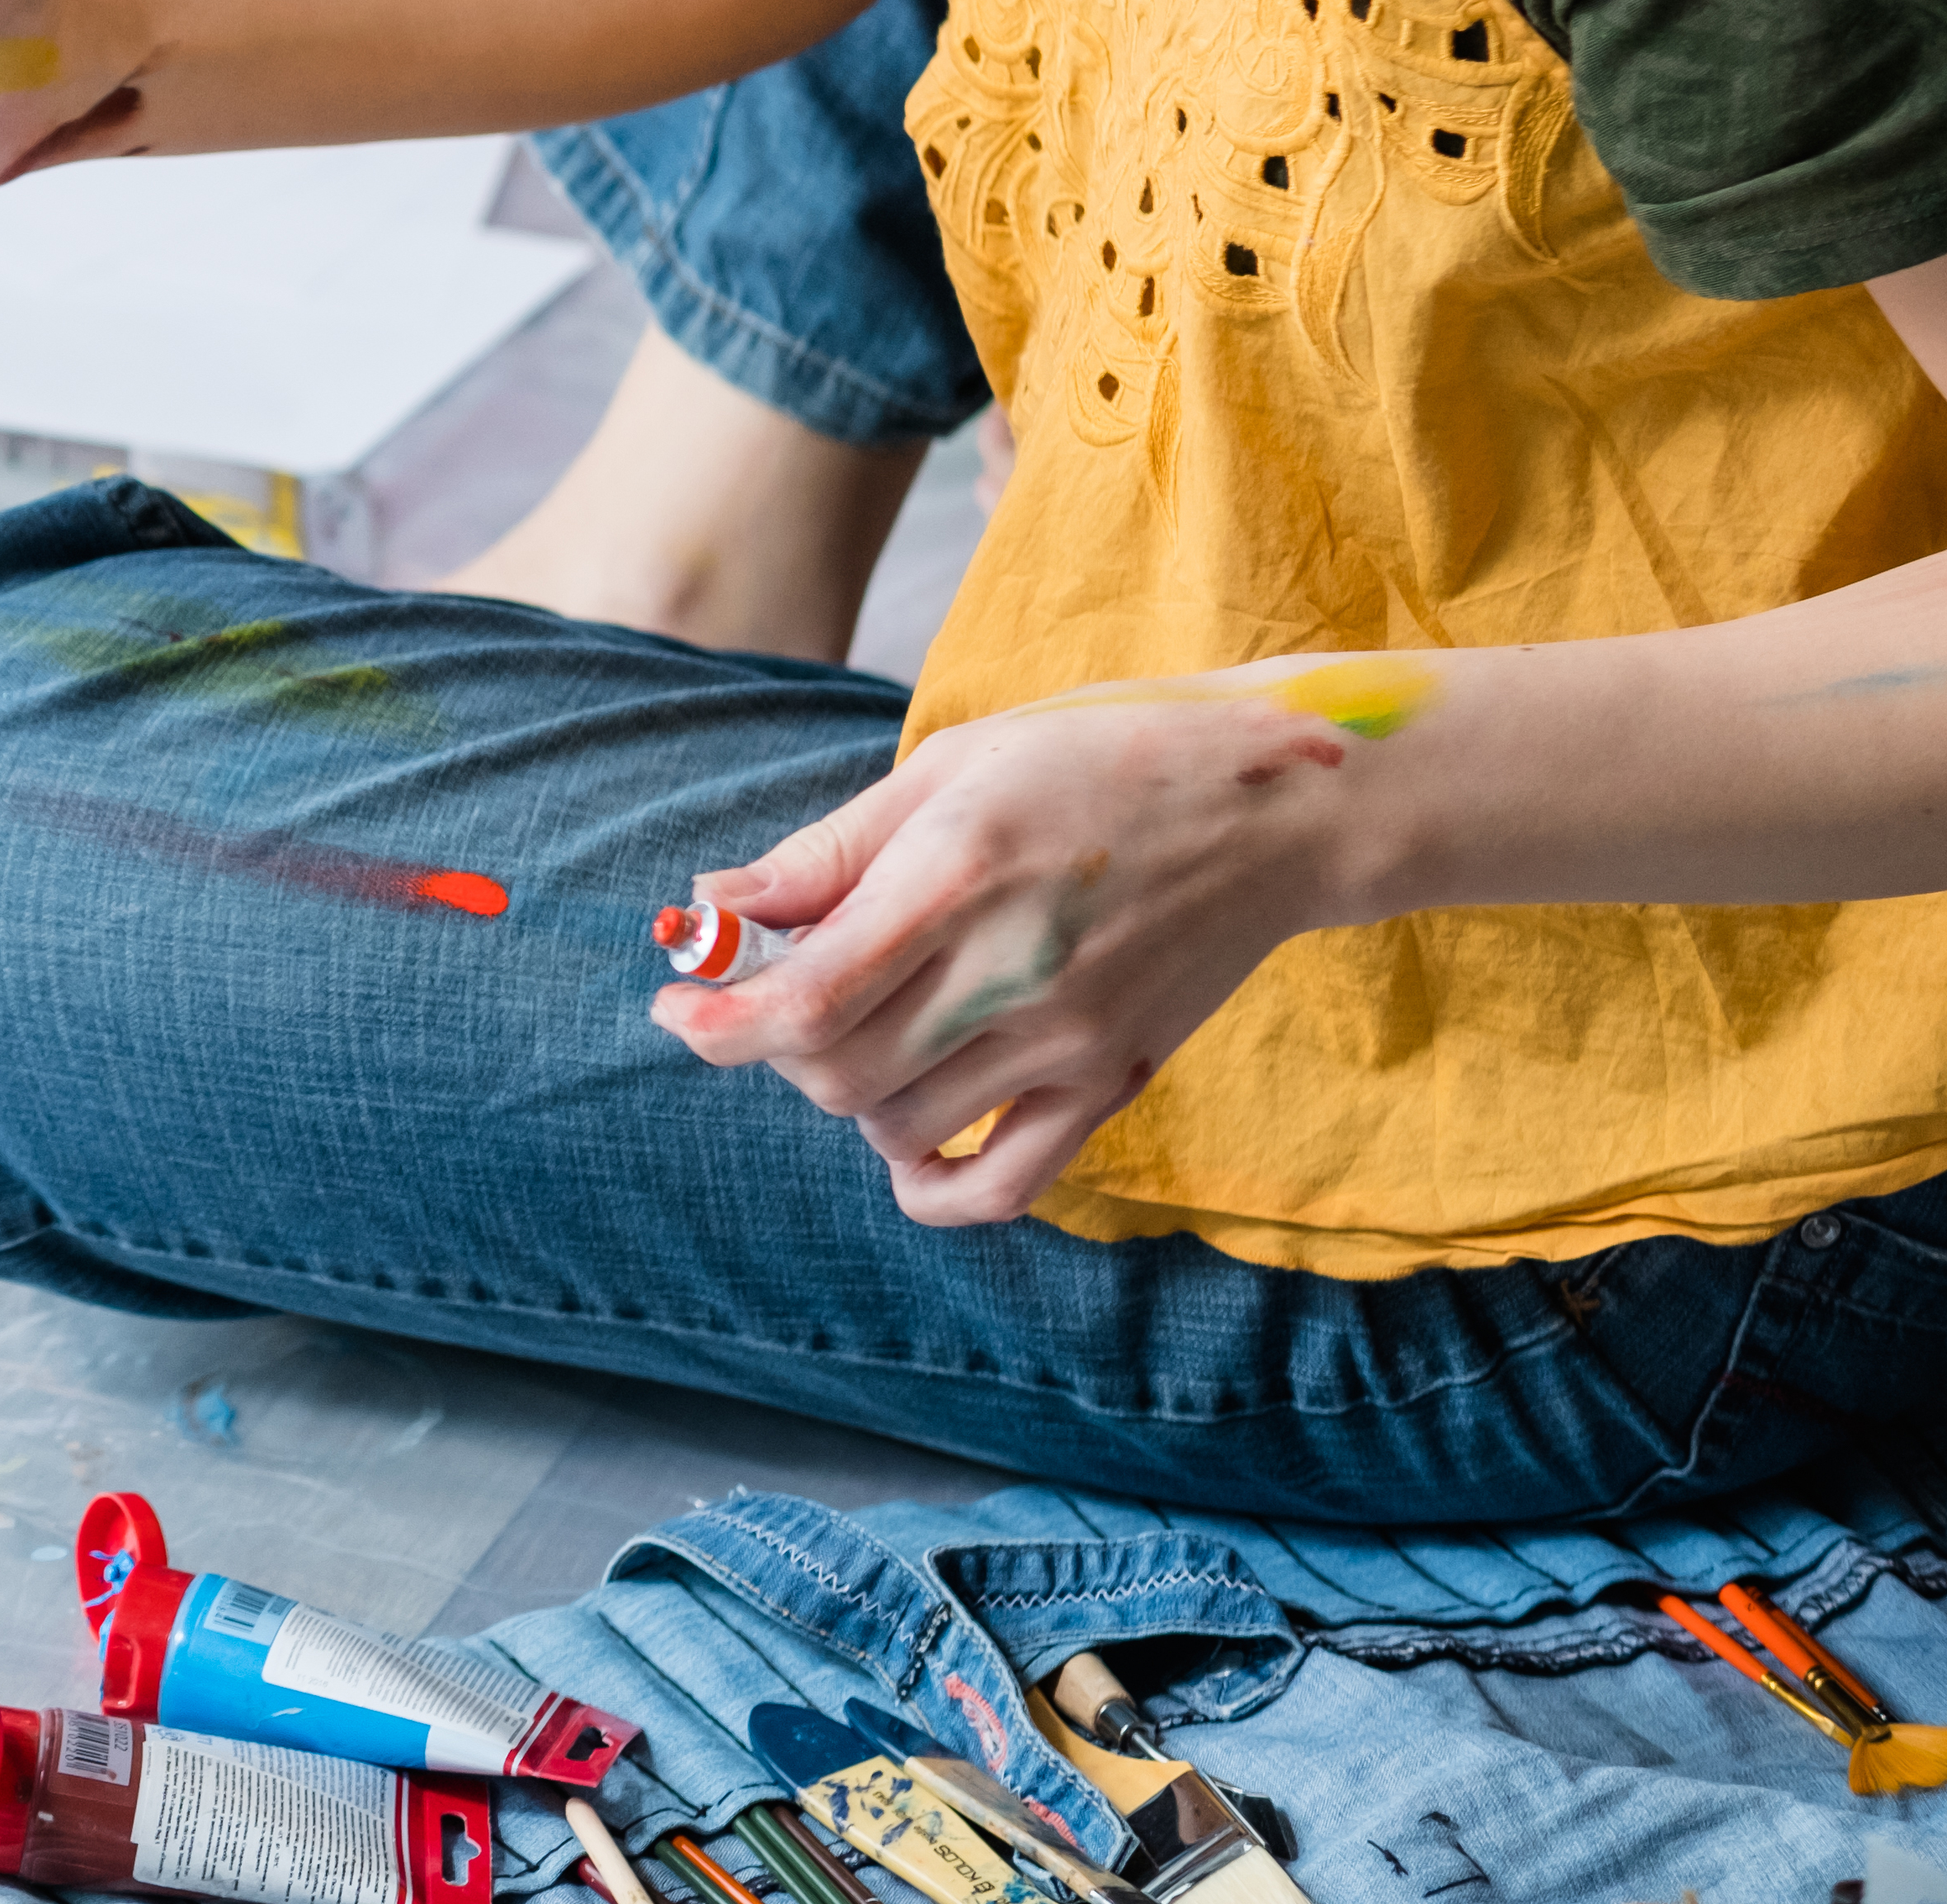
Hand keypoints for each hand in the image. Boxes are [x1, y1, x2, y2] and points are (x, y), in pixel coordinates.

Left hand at [653, 673, 1389, 1223]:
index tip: (675, 1008)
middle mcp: (1012, 974)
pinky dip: (928, 1185)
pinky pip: (1000, 1186)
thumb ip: (828, 852)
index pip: (809, 999)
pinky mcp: (1114, 1084)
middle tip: (786, 992)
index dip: (719, 1021)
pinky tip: (905, 1142)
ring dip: (850, 1092)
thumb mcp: (948, 767)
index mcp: (958, 879)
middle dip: (779, 1044)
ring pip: (898, 1127)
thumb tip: (714, 901)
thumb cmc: (1095, 760)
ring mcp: (1069, 1041)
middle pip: (838, 1074)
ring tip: (872, 1024)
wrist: (1271, 805)